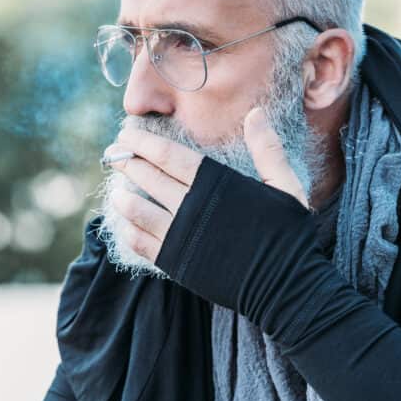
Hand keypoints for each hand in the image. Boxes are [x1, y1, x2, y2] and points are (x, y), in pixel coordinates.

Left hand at [104, 106, 308, 263]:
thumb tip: (255, 113)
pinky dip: (129, 229)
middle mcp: (192, 207)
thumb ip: (267, 149)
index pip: (169, 156)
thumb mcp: (285, 186)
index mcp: (216, 184)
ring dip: (123, 196)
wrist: (284, 287)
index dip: (144, 143)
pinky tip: (124, 222)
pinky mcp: (176, 262)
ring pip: (139, 209)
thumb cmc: (288, 234)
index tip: (127, 133)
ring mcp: (181, 236)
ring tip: (116, 189)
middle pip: (149, 177)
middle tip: (112, 152)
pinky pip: (142, 242)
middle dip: (127, 161)